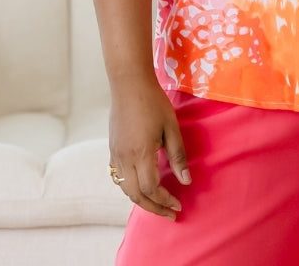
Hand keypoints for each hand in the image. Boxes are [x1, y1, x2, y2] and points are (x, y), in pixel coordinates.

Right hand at [108, 74, 190, 218]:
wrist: (129, 84)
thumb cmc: (154, 102)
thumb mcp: (171, 127)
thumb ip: (178, 156)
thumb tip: (186, 181)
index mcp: (141, 153)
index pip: (151, 189)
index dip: (165, 200)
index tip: (178, 205)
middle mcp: (125, 158)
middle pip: (136, 196)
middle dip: (154, 208)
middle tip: (170, 213)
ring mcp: (115, 155)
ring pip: (125, 189)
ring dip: (141, 201)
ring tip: (157, 204)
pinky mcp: (112, 150)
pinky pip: (118, 178)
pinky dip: (130, 188)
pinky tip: (141, 187)